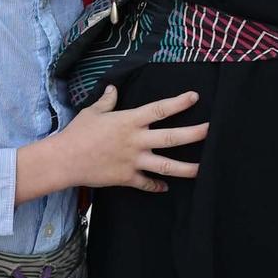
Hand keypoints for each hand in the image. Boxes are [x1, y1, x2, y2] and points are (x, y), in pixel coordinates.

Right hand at [62, 87, 207, 194]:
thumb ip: (107, 102)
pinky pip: (147, 183)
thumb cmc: (78, 133)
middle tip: (212, 131)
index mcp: (129, 121)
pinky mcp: (127, 178)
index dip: (179, 103)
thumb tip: (113, 89)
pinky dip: (157, 186)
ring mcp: (133, 161)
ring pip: (166, 166)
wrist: (65, 160)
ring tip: (203, 169)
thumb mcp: (92, 113)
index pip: (160, 109)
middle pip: (172, 137)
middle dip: (194, 134)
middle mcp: (136, 141)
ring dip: (186, 168)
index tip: (195, 97)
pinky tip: (165, 187)